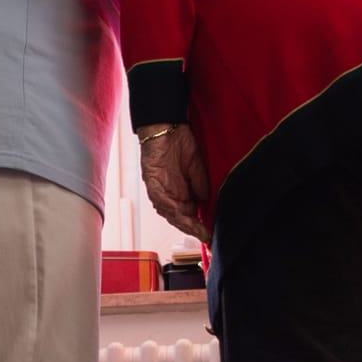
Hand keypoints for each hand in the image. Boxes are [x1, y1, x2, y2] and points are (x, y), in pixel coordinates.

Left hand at [138, 123, 210, 241]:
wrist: (167, 126)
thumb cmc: (181, 145)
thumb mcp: (198, 168)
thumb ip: (201, 186)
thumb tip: (206, 203)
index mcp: (181, 193)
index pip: (189, 216)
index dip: (198, 226)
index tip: (210, 235)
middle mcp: (169, 195)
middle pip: (179, 218)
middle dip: (192, 228)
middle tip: (205, 236)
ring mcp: (159, 189)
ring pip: (169, 212)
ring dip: (182, 221)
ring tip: (195, 228)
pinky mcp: (151, 181)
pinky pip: (158, 197)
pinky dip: (168, 205)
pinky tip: (178, 211)